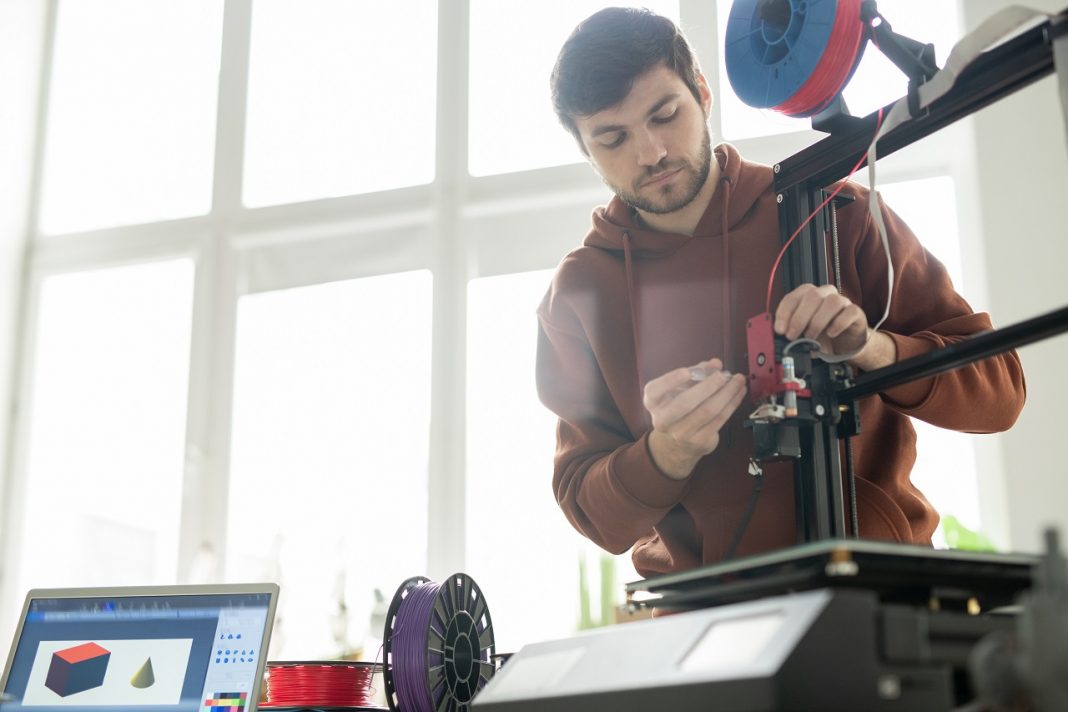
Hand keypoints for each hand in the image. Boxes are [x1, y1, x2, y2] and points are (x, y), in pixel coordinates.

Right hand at [643, 358, 747, 479]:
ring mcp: (681, 433)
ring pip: (707, 411)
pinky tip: (739, 392)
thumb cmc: (678, 407)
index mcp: (653, 402)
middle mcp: (662, 420)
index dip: (671, 381)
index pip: (655, 391)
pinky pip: (719, 419)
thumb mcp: (681, 387)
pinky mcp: (700, 441)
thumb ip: (696, 372)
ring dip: (726, 393)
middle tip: (723, 375)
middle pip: (684, 403)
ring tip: (738, 380)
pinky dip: (732, 403)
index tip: (687, 371)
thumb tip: (715, 364)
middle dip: (707, 386)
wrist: (677, 443)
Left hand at [774, 284, 895, 369]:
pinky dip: (838, 323)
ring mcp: (842, 301)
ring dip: (817, 321)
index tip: (780, 329)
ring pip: (831, 302)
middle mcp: (825, 294)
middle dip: (799, 318)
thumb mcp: (803, 334)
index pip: (794, 296)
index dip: (784, 313)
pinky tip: (831, 334)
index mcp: (809, 295)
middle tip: (793, 335)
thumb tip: (780, 337)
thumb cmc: (822, 335)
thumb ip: (792, 332)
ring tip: (810, 336)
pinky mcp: (855, 312)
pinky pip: (849, 312)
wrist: (844, 343)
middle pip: (812, 296)